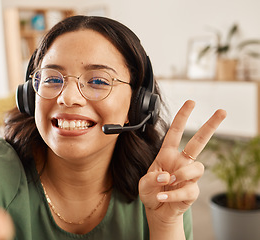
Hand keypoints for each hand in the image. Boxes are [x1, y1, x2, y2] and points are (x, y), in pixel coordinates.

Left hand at [138, 100, 225, 231]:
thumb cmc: (151, 192)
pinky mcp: (192, 191)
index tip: (191, 102)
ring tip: (169, 181)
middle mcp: (181, 162)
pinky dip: (173, 195)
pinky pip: (188, 189)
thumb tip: (167, 176)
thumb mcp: (143, 183)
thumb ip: (151, 178)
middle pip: (199, 141)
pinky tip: (163, 197)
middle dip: (210, 126)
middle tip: (221, 111)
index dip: (182, 117)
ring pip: (197, 167)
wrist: (157, 210)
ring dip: (182, 174)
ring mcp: (188, 176)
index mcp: (167, 154)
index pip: (176, 132)